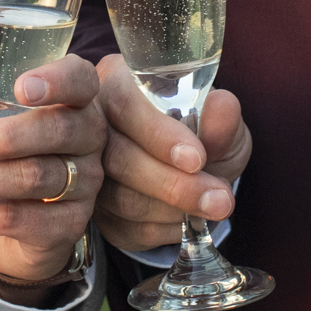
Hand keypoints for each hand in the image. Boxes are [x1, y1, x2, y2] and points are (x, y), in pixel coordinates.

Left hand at [0, 51, 106, 298]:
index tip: (20, 88)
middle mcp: (87, 138)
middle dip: (3, 139)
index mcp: (71, 99)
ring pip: (36, 177)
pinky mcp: (70, 224)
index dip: (57, 81)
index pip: (80, 81)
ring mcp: (84, 183)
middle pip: (58, 130)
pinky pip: (30, 220)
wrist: (5, 223)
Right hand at [93, 54, 250, 251]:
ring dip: (174, 209)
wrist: (200, 173)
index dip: (158, 134)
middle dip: (172, 183)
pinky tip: (190, 219)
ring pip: (121, 198)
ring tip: (214, 206)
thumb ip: (220, 117)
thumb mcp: (221, 121)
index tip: (197, 159)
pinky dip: (165, 228)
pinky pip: (125, 227)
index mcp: (117, 83)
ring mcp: (87, 169)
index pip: (124, 105)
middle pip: (116, 156)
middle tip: (219, 198)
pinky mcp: (96, 211)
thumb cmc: (205, 135)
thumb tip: (222, 107)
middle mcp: (92, 123)